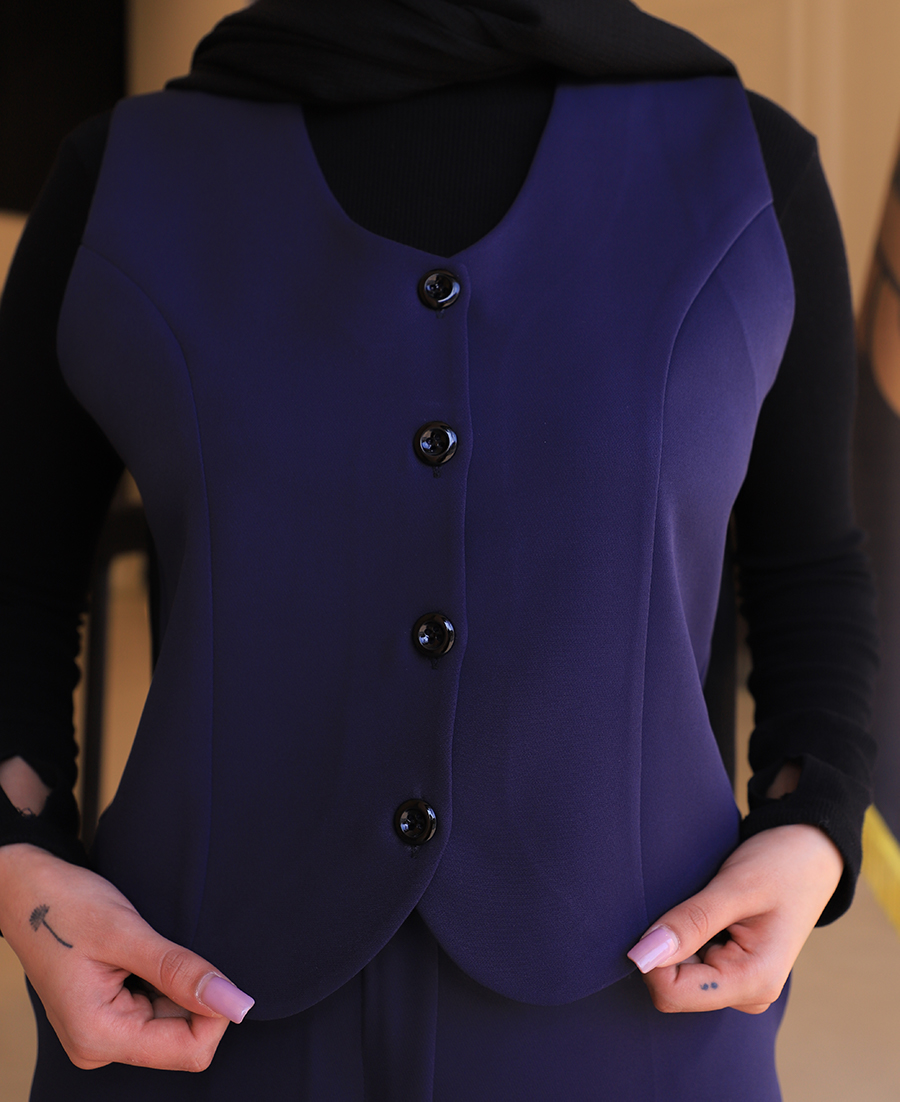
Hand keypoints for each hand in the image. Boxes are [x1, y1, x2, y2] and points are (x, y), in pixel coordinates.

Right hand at [0, 844, 253, 1070]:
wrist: (25, 890)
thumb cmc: (64, 905)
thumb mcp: (127, 932)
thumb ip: (180, 972)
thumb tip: (237, 1004)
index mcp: (98, 1036)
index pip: (190, 1050)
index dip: (215, 1011)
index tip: (210, 965)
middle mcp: (98, 1046)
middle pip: (183, 1039)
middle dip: (193, 996)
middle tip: (167, 949)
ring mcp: (101, 1034)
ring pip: (174, 1023)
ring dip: (177, 986)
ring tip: (148, 950)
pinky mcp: (107, 1016)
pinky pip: (157, 1010)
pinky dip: (164, 983)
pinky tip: (144, 956)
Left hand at [626, 824, 842, 1013]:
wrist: (810, 855)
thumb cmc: (779, 865)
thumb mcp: (733, 887)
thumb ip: (690, 923)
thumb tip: (641, 956)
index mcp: (754, 982)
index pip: (672, 993)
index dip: (653, 956)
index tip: (662, 914)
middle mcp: (749, 995)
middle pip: (672, 989)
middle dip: (667, 949)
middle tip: (692, 906)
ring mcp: (741, 985)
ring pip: (676, 977)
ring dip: (678, 941)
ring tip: (705, 908)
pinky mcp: (733, 972)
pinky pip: (688, 966)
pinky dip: (686, 939)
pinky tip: (707, 916)